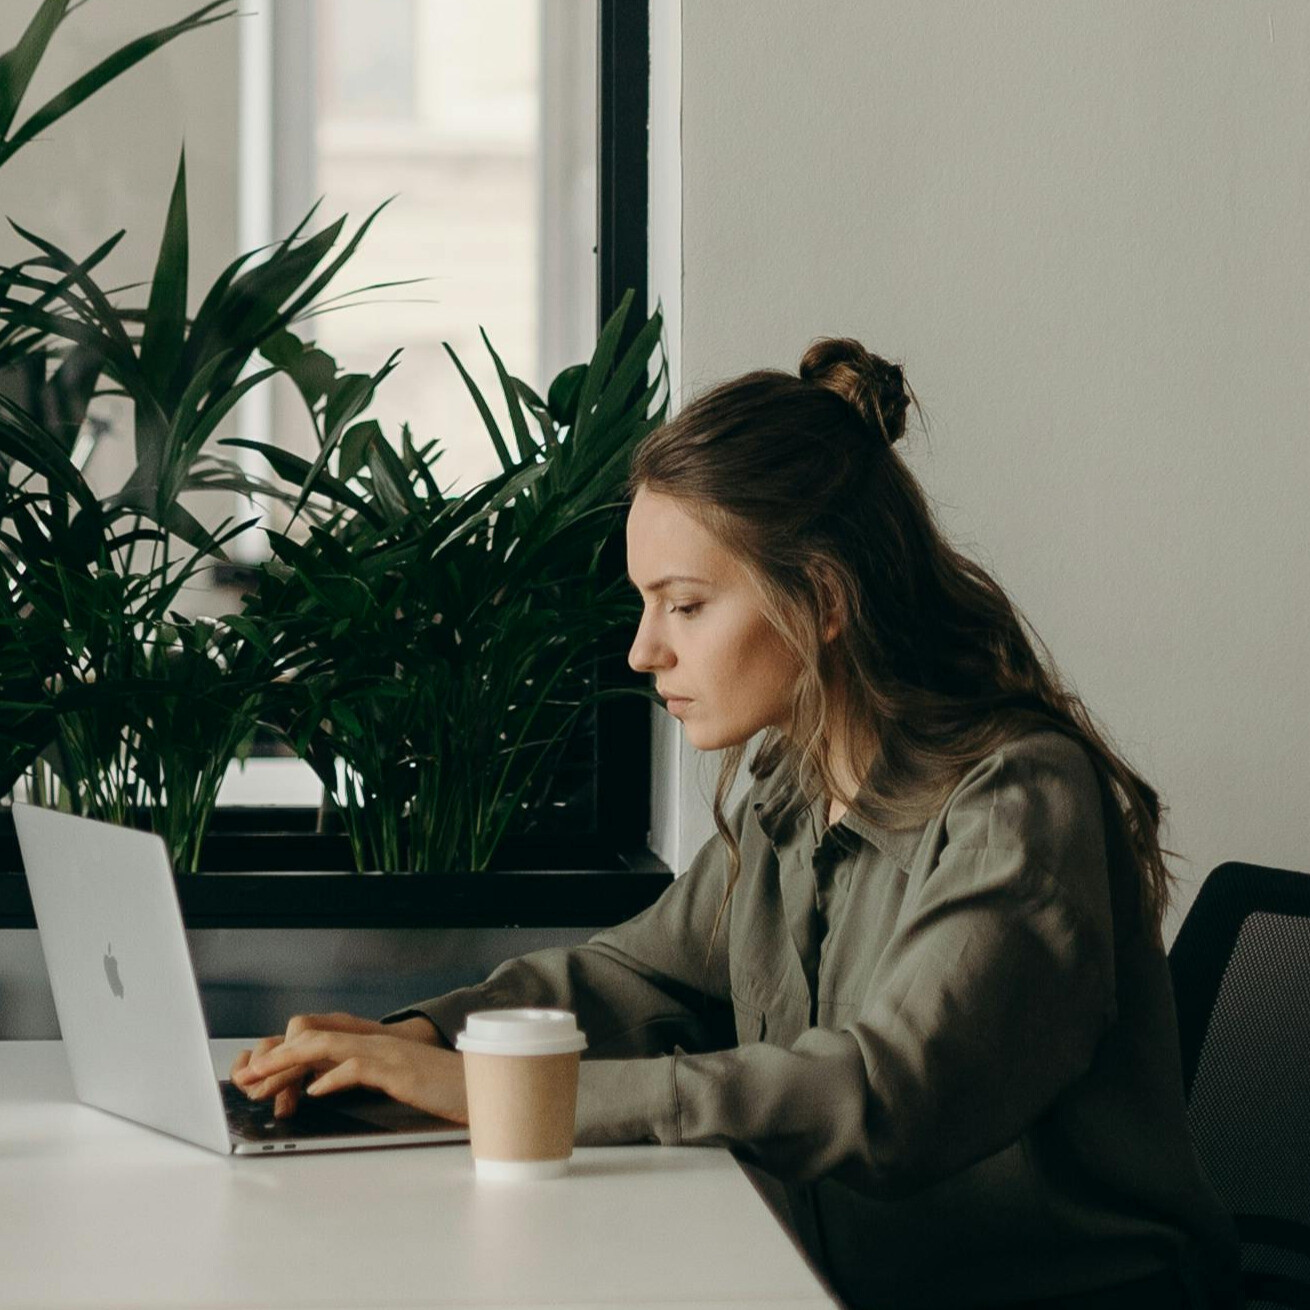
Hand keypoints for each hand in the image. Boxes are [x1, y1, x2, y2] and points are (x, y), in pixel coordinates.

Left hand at [230, 1012, 444, 1118]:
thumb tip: (320, 1083)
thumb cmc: (440, 1090)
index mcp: (370, 1047)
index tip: (256, 1078)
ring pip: (327, 1045)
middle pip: (313, 1038)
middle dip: (276, 1058)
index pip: (317, 1043)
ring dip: (291, 1062)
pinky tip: (316, 1091)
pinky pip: (360, 1067)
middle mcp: (375, 1043)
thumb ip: (360, 1076)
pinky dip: (334, 1077)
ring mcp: (387, 1054)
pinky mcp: (401, 1070)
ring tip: (265, 1080)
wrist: (479, 1088)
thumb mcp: (394, 1082)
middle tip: (247, 1078)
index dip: (283, 1057)